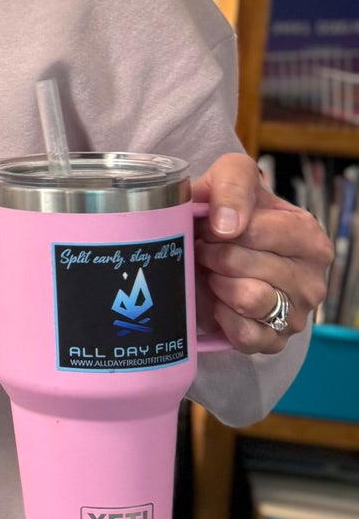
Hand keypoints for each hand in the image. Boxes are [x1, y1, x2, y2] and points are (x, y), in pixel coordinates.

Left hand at [194, 152, 332, 354]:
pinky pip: (247, 335)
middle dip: (213, 255)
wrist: (209, 249)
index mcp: (308, 237)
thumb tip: (228, 226)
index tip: (209, 226)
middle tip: (205, 251)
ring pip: (250, 300)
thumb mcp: (229, 177)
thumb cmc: (225, 212)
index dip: (221, 228)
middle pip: (247, 265)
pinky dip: (223, 319)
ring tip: (214, 274)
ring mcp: (296, 313)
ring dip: (219, 284)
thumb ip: (232, 185)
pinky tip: (219, 302)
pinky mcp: (275, 342)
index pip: (260, 231)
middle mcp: (312, 278)